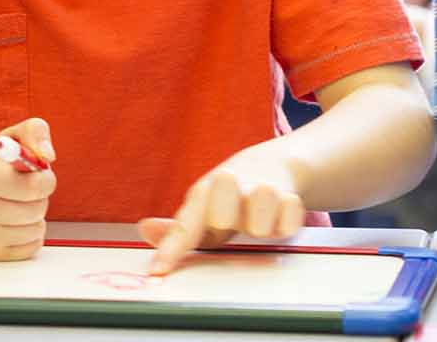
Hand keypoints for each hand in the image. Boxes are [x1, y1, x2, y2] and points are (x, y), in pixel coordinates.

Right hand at [0, 118, 57, 261]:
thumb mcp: (3, 139)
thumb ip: (33, 131)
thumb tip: (49, 155)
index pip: (35, 185)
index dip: (46, 177)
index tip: (38, 172)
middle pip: (38, 208)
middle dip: (38, 195)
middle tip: (22, 188)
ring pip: (37, 229)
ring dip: (34, 215)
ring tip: (16, 203)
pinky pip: (31, 247)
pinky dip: (29, 233)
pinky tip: (13, 221)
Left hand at [140, 148, 303, 275]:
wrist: (275, 164)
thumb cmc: (231, 195)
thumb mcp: (203, 207)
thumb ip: (177, 229)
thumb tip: (145, 230)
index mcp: (205, 192)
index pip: (185, 226)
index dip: (170, 250)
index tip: (158, 271)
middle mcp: (231, 187)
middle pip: (222, 216)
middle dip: (225, 220)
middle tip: (230, 221)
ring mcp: (262, 192)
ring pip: (260, 222)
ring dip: (260, 226)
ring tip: (259, 220)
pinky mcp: (291, 200)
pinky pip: (289, 223)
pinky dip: (285, 224)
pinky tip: (280, 216)